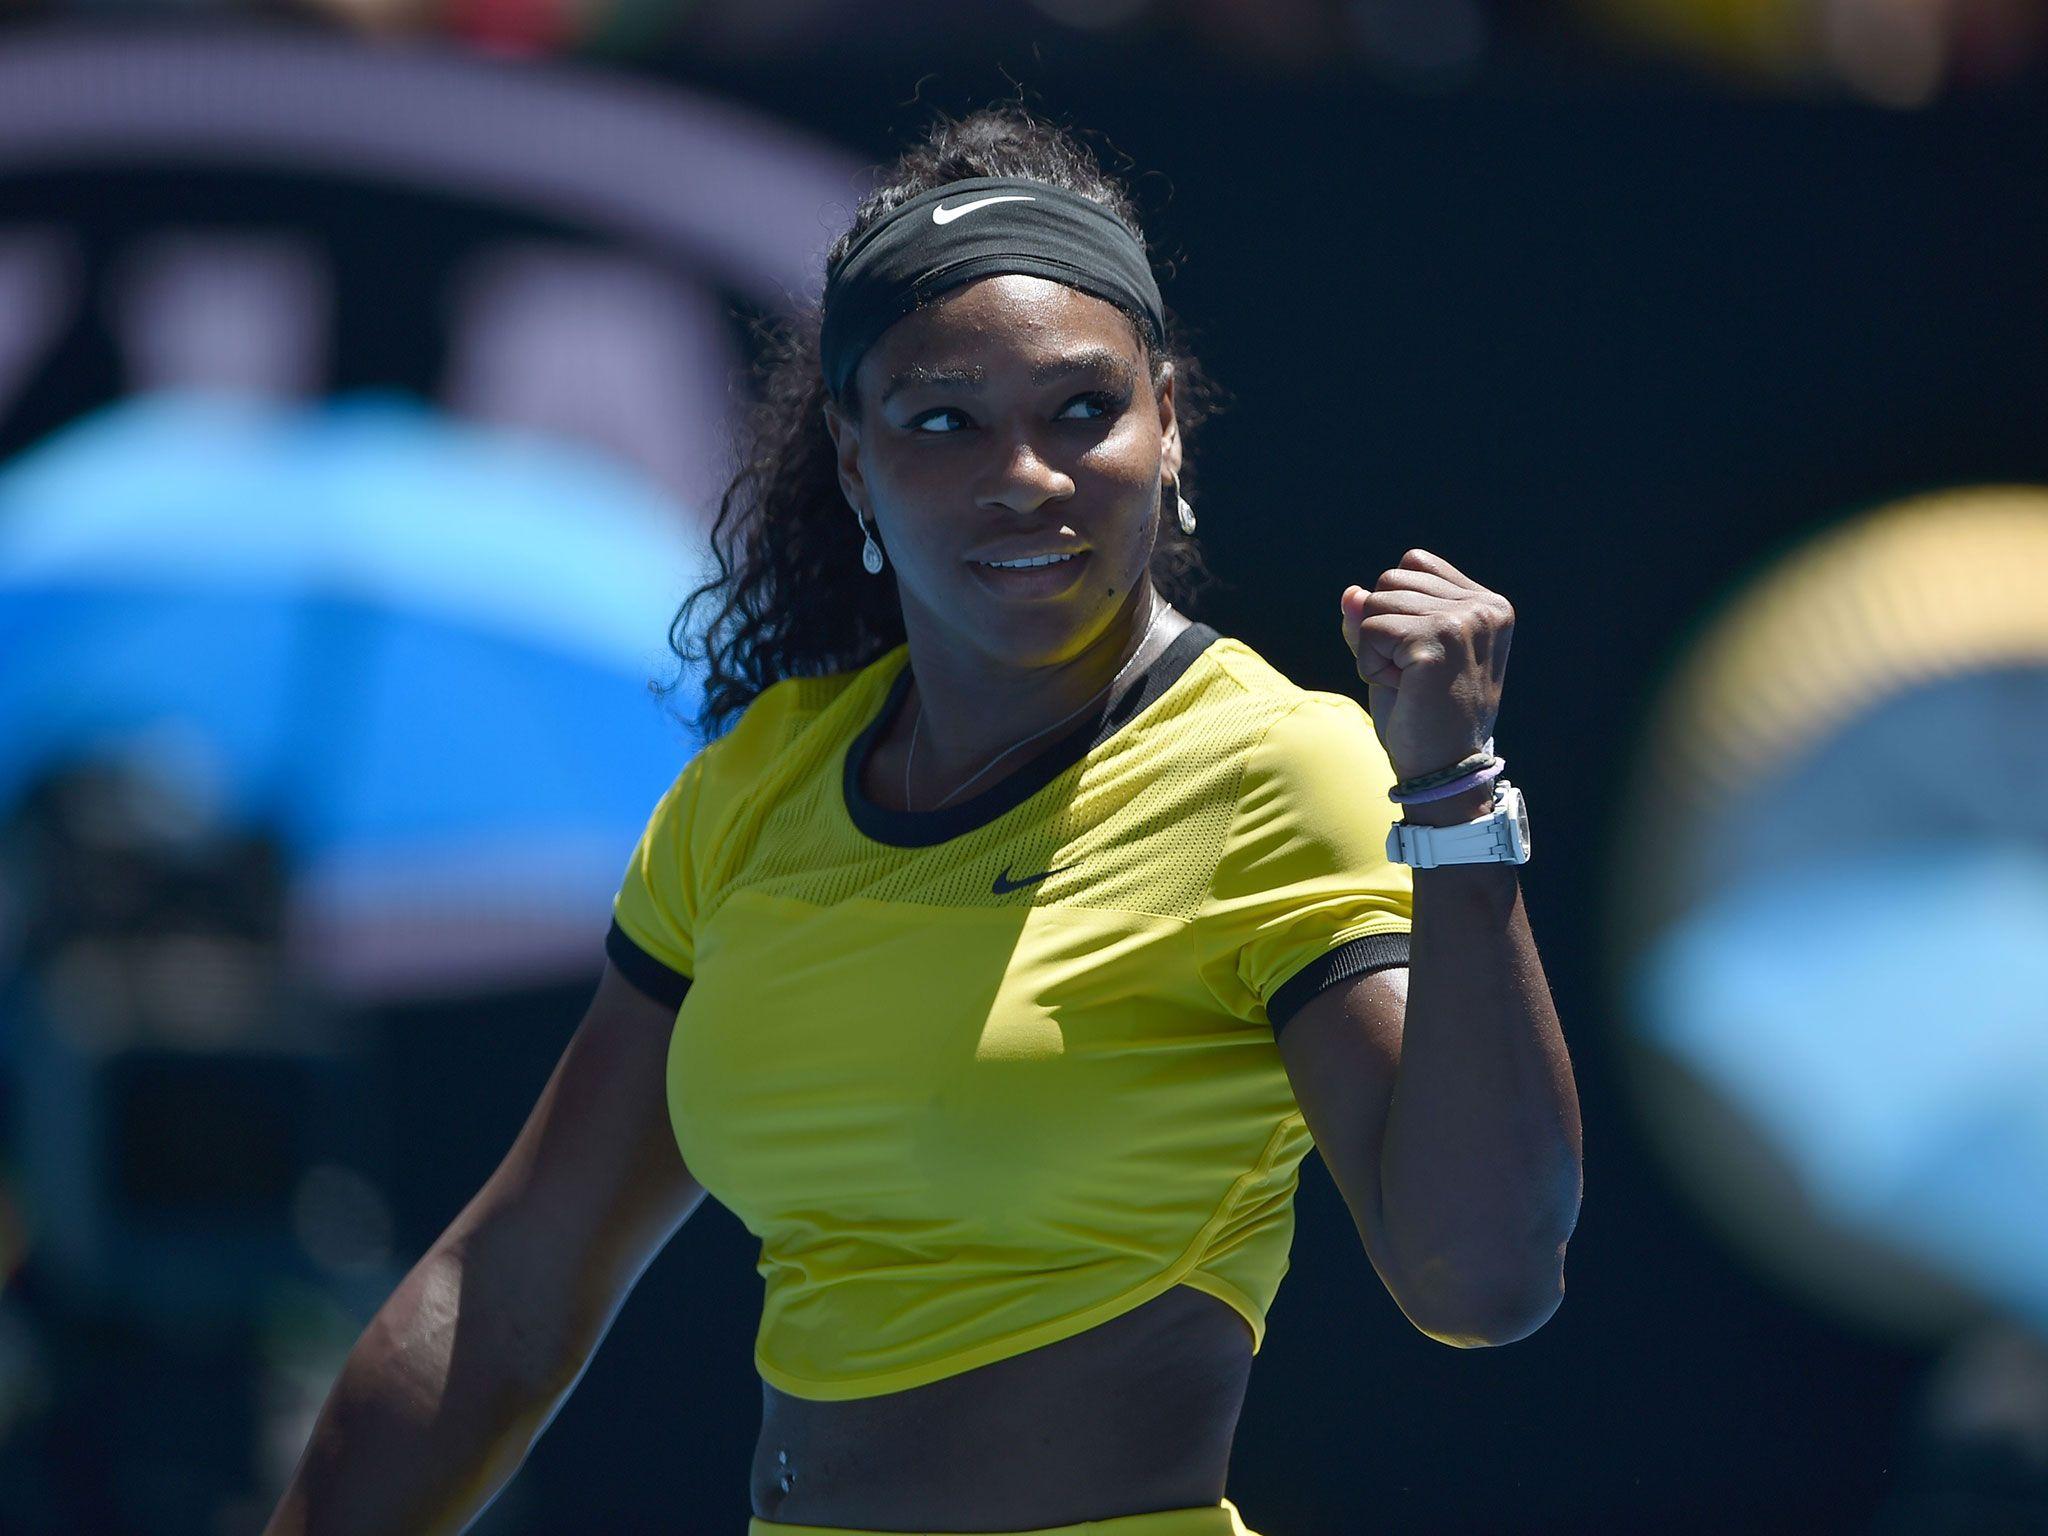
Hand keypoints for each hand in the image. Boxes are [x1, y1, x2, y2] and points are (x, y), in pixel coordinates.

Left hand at [1339, 548, 1513, 782]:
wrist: (1443, 770)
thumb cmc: (1422, 715)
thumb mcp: (1398, 656)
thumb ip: (1374, 619)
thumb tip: (1350, 592)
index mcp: (1488, 604)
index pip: (1412, 565)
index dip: (1396, 611)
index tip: (1420, 656)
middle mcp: (1484, 607)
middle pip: (1390, 580)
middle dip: (1383, 629)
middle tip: (1413, 675)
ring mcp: (1465, 622)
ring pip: (1375, 603)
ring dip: (1375, 649)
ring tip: (1409, 683)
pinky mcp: (1438, 640)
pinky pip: (1370, 630)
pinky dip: (1370, 664)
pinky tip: (1402, 689)